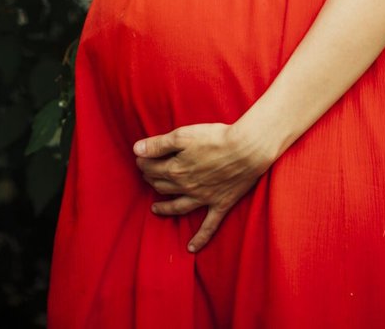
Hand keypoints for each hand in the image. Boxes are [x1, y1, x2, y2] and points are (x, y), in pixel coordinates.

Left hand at [133, 122, 277, 252]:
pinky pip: (208, 226)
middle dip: (152, 180)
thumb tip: (137, 149)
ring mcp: (203, 199)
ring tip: (155, 209)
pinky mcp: (220, 204)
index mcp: (175, 170)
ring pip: (178, 207)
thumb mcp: (183, 135)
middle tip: (148, 175)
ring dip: (165, 208)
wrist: (247, 150)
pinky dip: (199, 238)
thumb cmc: (215, 138)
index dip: (143, 162)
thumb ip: (158, 144)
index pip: (152, 168)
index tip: (140, 158)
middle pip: (162, 186)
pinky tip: (191, 248)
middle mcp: (186, 188)